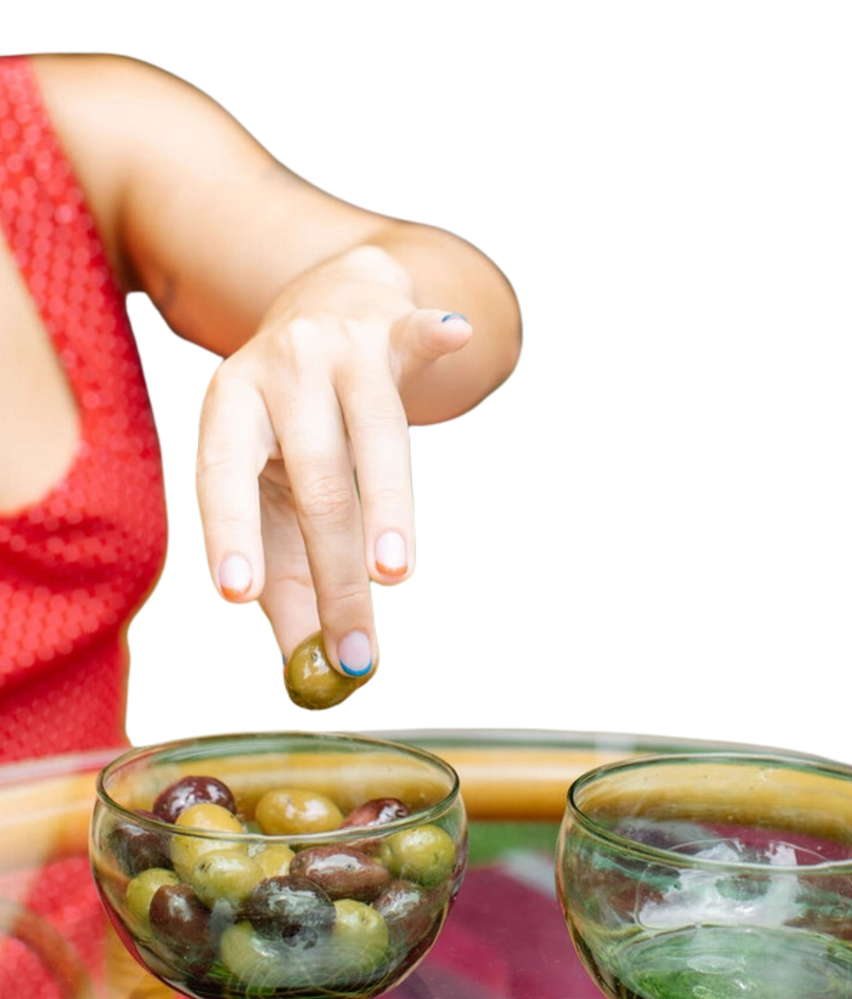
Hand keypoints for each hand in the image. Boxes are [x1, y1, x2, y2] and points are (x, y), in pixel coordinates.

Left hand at [191, 245, 472, 680]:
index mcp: (230, 407)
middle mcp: (277, 371)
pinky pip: (417, 337)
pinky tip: (457, 335)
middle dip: (336, 568)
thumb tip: (303, 668)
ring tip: (395, 576)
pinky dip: (436, 338)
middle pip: (315, 476)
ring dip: (388, 508)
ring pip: (375, 432)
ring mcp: (340, 346)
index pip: (222, 476)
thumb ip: (283, 575)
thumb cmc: (296, 424)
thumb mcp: (272, 489)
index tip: (240, 597)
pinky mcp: (395, 331)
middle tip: (354, 647)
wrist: (330, 307)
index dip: (231, 534)